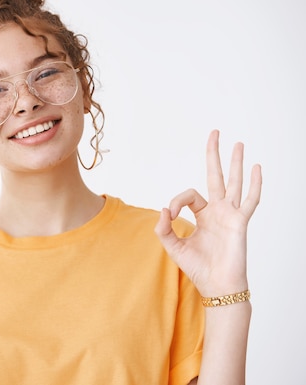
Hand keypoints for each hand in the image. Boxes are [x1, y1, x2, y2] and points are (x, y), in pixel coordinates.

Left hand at [155, 130, 261, 296]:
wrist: (216, 286)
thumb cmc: (198, 268)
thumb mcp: (173, 247)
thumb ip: (163, 229)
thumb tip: (163, 209)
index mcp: (202, 215)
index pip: (189, 195)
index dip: (176, 202)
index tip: (169, 216)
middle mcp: (217, 211)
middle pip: (216, 176)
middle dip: (214, 155)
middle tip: (214, 133)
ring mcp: (230, 215)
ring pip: (234, 183)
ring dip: (235, 163)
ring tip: (238, 144)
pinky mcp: (240, 222)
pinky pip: (249, 201)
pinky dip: (254, 185)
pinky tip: (256, 168)